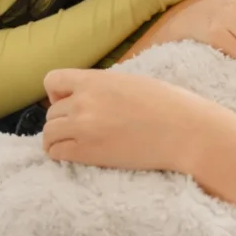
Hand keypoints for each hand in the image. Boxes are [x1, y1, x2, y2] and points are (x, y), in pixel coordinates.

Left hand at [42, 68, 213, 173]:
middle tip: (85, 129)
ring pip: (49, 133)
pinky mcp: (88, 152)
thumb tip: (87, 95)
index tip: (70, 103)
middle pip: (51, 113)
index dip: (57, 94)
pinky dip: (60, 154)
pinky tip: (77, 155)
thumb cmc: (168, 105)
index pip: (52, 81)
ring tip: (78, 144)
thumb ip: (103, 87)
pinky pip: (55, 153)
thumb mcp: (131, 82)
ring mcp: (83, 127)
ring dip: (59, 139)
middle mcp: (83, 101)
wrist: (186, 131)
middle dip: (64, 120)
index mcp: (95, 80)